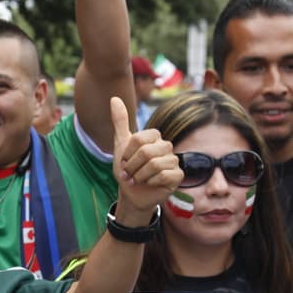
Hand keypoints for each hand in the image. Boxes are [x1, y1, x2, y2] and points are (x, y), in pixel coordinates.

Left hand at [109, 96, 180, 223]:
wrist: (131, 194)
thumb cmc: (127, 170)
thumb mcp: (120, 145)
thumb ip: (120, 122)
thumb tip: (114, 98)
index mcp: (154, 137)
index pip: (139, 139)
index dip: (127, 154)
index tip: (124, 161)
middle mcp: (166, 146)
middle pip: (146, 152)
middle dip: (132, 167)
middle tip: (130, 173)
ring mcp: (174, 160)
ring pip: (154, 164)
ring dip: (140, 176)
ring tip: (138, 179)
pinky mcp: (178, 175)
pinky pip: (163, 175)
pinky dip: (151, 182)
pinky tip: (150, 184)